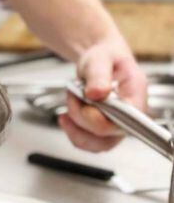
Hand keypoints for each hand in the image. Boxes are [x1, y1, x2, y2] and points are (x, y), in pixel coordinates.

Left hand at [58, 35, 147, 151]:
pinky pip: (86, 142)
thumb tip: (97, 93)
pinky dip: (71, 130)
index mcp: (136, 95)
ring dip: (75, 125)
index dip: (102, 119)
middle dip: (82, 116)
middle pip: (107, 136)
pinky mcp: (103, 132)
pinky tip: (66, 116)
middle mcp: (130, 116)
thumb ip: (99, 75)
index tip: (86, 101)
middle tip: (75, 94)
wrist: (99, 61)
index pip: (126, 121)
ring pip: (95, 144)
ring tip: (72, 101)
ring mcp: (117, 126)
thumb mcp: (99, 59)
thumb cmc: (105, 58)